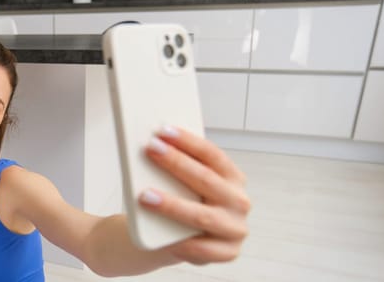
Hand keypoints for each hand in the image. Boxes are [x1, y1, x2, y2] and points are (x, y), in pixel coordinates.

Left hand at [138, 126, 249, 264]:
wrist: (183, 239)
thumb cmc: (184, 202)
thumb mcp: (185, 182)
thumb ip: (179, 166)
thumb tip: (155, 144)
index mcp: (233, 178)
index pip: (212, 154)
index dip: (188, 141)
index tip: (163, 131)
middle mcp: (238, 201)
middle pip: (206, 179)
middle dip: (176, 163)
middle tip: (151, 150)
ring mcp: (235, 228)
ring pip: (202, 215)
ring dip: (172, 205)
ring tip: (145, 195)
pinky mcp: (228, 252)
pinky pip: (203, 248)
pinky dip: (182, 241)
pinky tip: (161, 232)